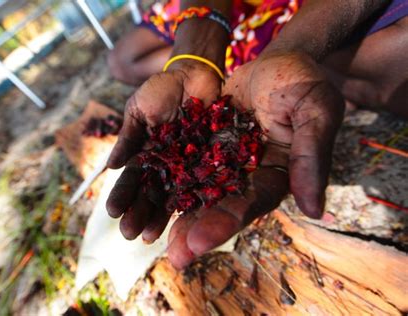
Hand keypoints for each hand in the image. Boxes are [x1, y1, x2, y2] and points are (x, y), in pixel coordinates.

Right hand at [106, 61, 221, 242]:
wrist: (195, 74)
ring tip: (150, 236)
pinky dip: (191, 202)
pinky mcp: (208, 163)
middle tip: (129, 233)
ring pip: (172, 195)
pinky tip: (183, 220)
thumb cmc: (163, 89)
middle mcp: (164, 164)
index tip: (113, 212)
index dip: (122, 195)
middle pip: (150, 193)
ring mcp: (186, 166)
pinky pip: (199, 184)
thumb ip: (129, 137)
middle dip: (139, 213)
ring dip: (160, 216)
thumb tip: (111, 166)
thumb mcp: (138, 109)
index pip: (132, 179)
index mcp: (145, 153)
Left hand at [163, 52, 343, 267]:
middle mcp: (247, 176)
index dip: (225, 223)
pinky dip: (161, 181)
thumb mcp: (316, 111)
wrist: (276, 63)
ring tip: (145, 235)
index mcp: (276, 175)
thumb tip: (313, 210)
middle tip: (174, 256)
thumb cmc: (301, 83)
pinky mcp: (203, 146)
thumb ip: (312, 157)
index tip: (197, 242)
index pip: (251, 204)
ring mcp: (223, 163)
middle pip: (220, 207)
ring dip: (171, 213)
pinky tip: (140, 197)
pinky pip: (180, 165)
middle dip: (195, 231)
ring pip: (195, 192)